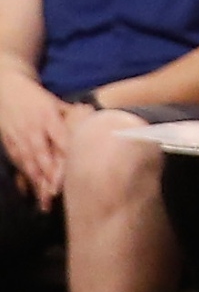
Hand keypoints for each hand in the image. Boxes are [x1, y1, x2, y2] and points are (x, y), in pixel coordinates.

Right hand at [0, 71, 68, 206]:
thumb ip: (73, 115)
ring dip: (38, 184)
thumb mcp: (56, 102)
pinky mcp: (10, 146)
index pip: (60, 139)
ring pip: (30, 164)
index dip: (67, 156)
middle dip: (50, 176)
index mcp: (48, 117)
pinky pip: (19, 165)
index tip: (75, 171)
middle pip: (43, 156)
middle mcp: (33, 130)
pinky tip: (32, 194)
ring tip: (47, 202)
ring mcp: (20, 139)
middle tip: (59, 194)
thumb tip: (95, 122)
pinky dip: (26, 180)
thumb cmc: (36, 97)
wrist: (6, 89)